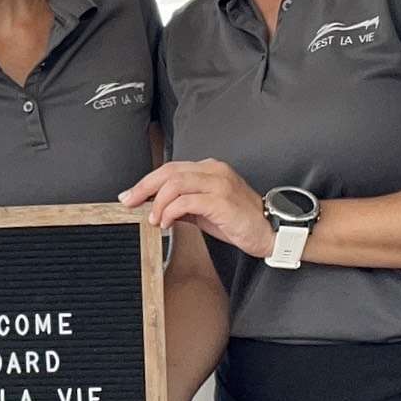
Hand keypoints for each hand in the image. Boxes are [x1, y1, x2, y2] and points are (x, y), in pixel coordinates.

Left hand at [120, 158, 273, 257]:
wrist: (270, 232)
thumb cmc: (238, 221)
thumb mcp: (204, 210)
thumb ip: (182, 204)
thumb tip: (153, 207)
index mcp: (209, 168)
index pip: (170, 169)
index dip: (147, 181)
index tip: (130, 195)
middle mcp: (213, 170)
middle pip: (169, 171)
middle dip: (144, 187)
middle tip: (129, 202)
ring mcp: (219, 183)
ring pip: (176, 183)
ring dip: (158, 202)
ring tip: (153, 218)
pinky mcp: (222, 200)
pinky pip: (187, 201)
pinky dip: (171, 211)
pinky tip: (166, 222)